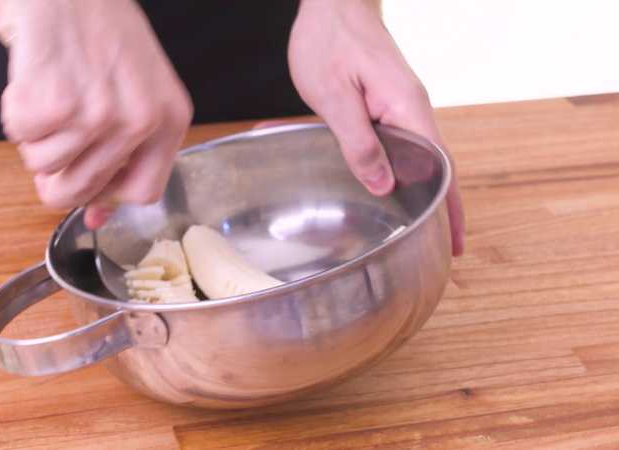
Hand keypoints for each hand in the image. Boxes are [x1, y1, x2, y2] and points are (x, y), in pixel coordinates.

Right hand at [0, 0, 192, 228]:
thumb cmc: (97, 26)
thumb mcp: (136, 87)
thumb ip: (124, 153)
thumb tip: (95, 216)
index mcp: (168, 119)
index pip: (142, 193)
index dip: (106, 195)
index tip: (87, 185)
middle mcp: (139, 122)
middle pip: (83, 190)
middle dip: (57, 168)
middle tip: (54, 130)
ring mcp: (98, 114)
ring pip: (44, 167)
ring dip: (35, 135)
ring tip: (50, 89)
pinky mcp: (55, 104)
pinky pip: (19, 138)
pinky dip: (15, 111)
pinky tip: (33, 79)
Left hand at [288, 0, 464, 254]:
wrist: (332, 3)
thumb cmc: (329, 41)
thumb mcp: (335, 96)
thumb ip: (358, 142)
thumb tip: (384, 185)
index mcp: (406, 107)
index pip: (439, 166)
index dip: (446, 206)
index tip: (452, 240)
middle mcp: (413, 108)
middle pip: (438, 166)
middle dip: (442, 208)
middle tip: (444, 248)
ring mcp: (402, 105)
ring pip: (421, 157)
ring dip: (425, 192)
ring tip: (424, 231)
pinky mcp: (387, 104)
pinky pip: (403, 145)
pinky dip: (406, 172)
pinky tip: (397, 190)